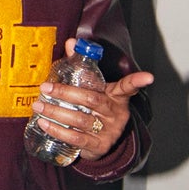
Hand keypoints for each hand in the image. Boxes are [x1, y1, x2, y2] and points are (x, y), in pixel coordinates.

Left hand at [29, 42, 153, 161]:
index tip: (148, 77)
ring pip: (81, 119)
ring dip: (56, 111)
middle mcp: (116, 114)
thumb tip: (71, 43)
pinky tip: (44, 124)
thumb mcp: (93, 89)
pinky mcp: (99, 146)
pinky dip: (58, 130)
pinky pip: (77, 137)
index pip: (128, 86)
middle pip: (92, 100)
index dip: (137, 81)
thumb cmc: (95, 109)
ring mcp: (109, 131)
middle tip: (46, 88)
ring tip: (39, 105)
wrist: (100, 141)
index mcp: (117, 97)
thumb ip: (82, 67)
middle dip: (66, 92)